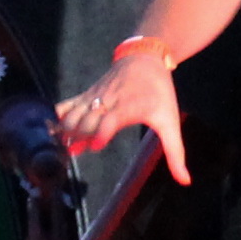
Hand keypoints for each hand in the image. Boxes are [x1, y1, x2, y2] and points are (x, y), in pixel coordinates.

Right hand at [57, 46, 188, 186]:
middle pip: (86, 120)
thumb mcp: (170, 121)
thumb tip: (185, 181)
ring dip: (67, 131)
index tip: (96, 146)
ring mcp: (95, 97)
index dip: (100, 133)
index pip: (110, 120)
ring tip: (67, 146)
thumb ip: (176, 153)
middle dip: (79, 137)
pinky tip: (56, 132)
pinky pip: (67, 105)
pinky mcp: (87, 94)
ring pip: (73, 114)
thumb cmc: (160, 92)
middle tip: (77, 152)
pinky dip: (59, 118)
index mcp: (130, 107)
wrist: (145, 58)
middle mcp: (109, 101)